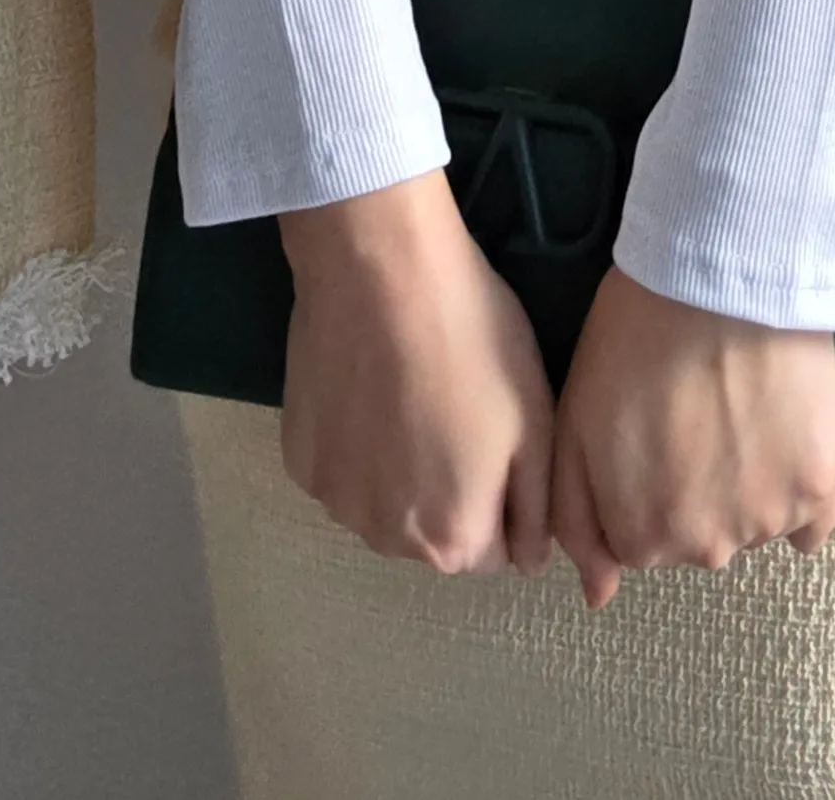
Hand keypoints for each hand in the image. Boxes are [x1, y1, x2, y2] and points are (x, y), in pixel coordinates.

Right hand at [277, 170, 556, 576]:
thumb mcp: (536, 421)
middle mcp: (386, 540)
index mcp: (452, 538)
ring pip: (384, 508)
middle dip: (453, 493)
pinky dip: (358, 448)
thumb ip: (535, 509)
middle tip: (456, 412)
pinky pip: (343, 472)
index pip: (494, 553)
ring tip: (413, 397)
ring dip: (402, 476)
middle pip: (434, 535)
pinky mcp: (298, 460)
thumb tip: (527, 562)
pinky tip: (369, 392)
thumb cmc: (472, 340)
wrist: (380, 273)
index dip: (505, 499)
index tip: (500, 440)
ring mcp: (333, 501)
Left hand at [549, 266, 834, 607]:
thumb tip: (597, 597)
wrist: (717, 279)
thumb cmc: (633, 340)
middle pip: (697, 535)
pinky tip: (782, 434)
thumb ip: (578, 523)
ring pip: (753, 521)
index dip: (643, 481)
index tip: (652, 429)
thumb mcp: (572, 427)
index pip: (640, 541)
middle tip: (695, 411)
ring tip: (736, 406)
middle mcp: (706, 549)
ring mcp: (767, 521)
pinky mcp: (821, 486)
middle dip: (693, 487)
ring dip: (745, 482)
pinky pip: (811, 518)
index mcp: (641, 539)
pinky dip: (798, 487)